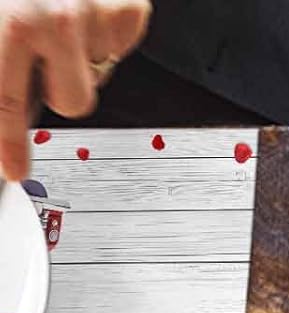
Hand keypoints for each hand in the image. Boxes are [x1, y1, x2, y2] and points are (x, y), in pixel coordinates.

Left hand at [0, 0, 149, 180]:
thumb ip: (1, 62)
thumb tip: (7, 114)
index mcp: (9, 22)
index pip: (6, 104)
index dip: (8, 144)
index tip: (12, 169)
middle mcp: (53, 19)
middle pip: (74, 103)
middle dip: (59, 86)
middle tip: (44, 60)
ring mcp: (94, 12)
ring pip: (101, 70)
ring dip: (81, 50)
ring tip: (60, 17)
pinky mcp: (126, 4)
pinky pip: (123, 40)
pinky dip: (106, 26)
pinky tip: (85, 5)